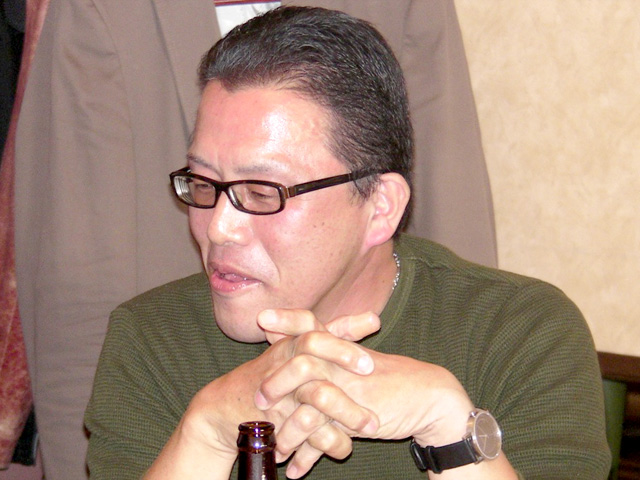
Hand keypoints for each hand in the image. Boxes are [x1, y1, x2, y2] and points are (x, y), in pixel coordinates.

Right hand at [174, 310, 379, 478]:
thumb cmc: (268, 376)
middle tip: (370, 367)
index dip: (342, 322)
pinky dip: (329, 442)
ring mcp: (278, 391)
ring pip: (315, 394)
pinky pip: (307, 432)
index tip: (374, 321)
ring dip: (346, 411)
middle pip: (312, 345)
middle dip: (343, 354)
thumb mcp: (294, 351)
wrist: (223, 410)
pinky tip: (346, 448)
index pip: (313, 322)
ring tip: (372, 425)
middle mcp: (282, 361)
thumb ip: (332, 334)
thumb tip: (372, 318)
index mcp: (289, 344)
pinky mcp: (274, 421)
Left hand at [256, 314, 475, 452]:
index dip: (287, 320)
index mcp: (342, 348)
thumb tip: (295, 340)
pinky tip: (296, 470)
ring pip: (309, 409)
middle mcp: (343, 365)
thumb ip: (329, 351)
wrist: (429, 395)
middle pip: (301, 366)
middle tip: (258, 401)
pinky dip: (310, 457)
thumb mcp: (357, 359)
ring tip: (274, 450)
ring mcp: (349, 392)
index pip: (311, 325)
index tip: (262, 318)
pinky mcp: (358, 419)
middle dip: (276, 383)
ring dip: (288, 433)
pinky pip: (326, 439)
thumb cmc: (390, 376)